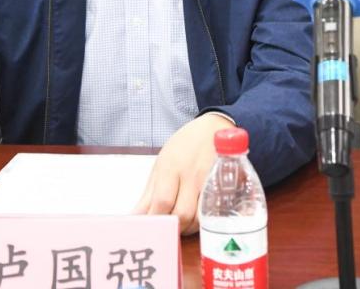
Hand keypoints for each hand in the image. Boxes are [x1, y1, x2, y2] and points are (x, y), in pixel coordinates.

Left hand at [133, 113, 233, 234]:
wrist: (213, 128)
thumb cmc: (184, 147)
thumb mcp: (161, 165)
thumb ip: (149, 195)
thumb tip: (135, 218)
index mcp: (171, 167)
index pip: (162, 202)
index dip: (155, 220)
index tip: (150, 229)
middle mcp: (191, 174)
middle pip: (182, 213)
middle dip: (173, 228)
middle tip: (167, 231)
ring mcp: (209, 181)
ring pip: (200, 217)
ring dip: (188, 228)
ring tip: (182, 226)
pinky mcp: (224, 186)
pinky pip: (214, 213)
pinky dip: (204, 223)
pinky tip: (197, 221)